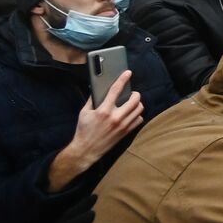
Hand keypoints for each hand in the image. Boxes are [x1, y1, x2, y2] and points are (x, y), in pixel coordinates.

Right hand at [50, 73, 141, 190]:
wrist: (86, 150)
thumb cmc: (83, 130)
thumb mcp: (84, 112)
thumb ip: (92, 99)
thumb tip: (97, 88)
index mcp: (103, 110)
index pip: (116, 90)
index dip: (123, 79)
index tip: (128, 73)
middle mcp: (115, 117)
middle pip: (135, 100)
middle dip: (134, 93)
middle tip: (130, 93)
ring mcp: (123, 125)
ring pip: (139, 109)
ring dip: (137, 104)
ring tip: (131, 103)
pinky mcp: (126, 132)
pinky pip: (139, 120)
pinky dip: (137, 115)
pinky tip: (131, 114)